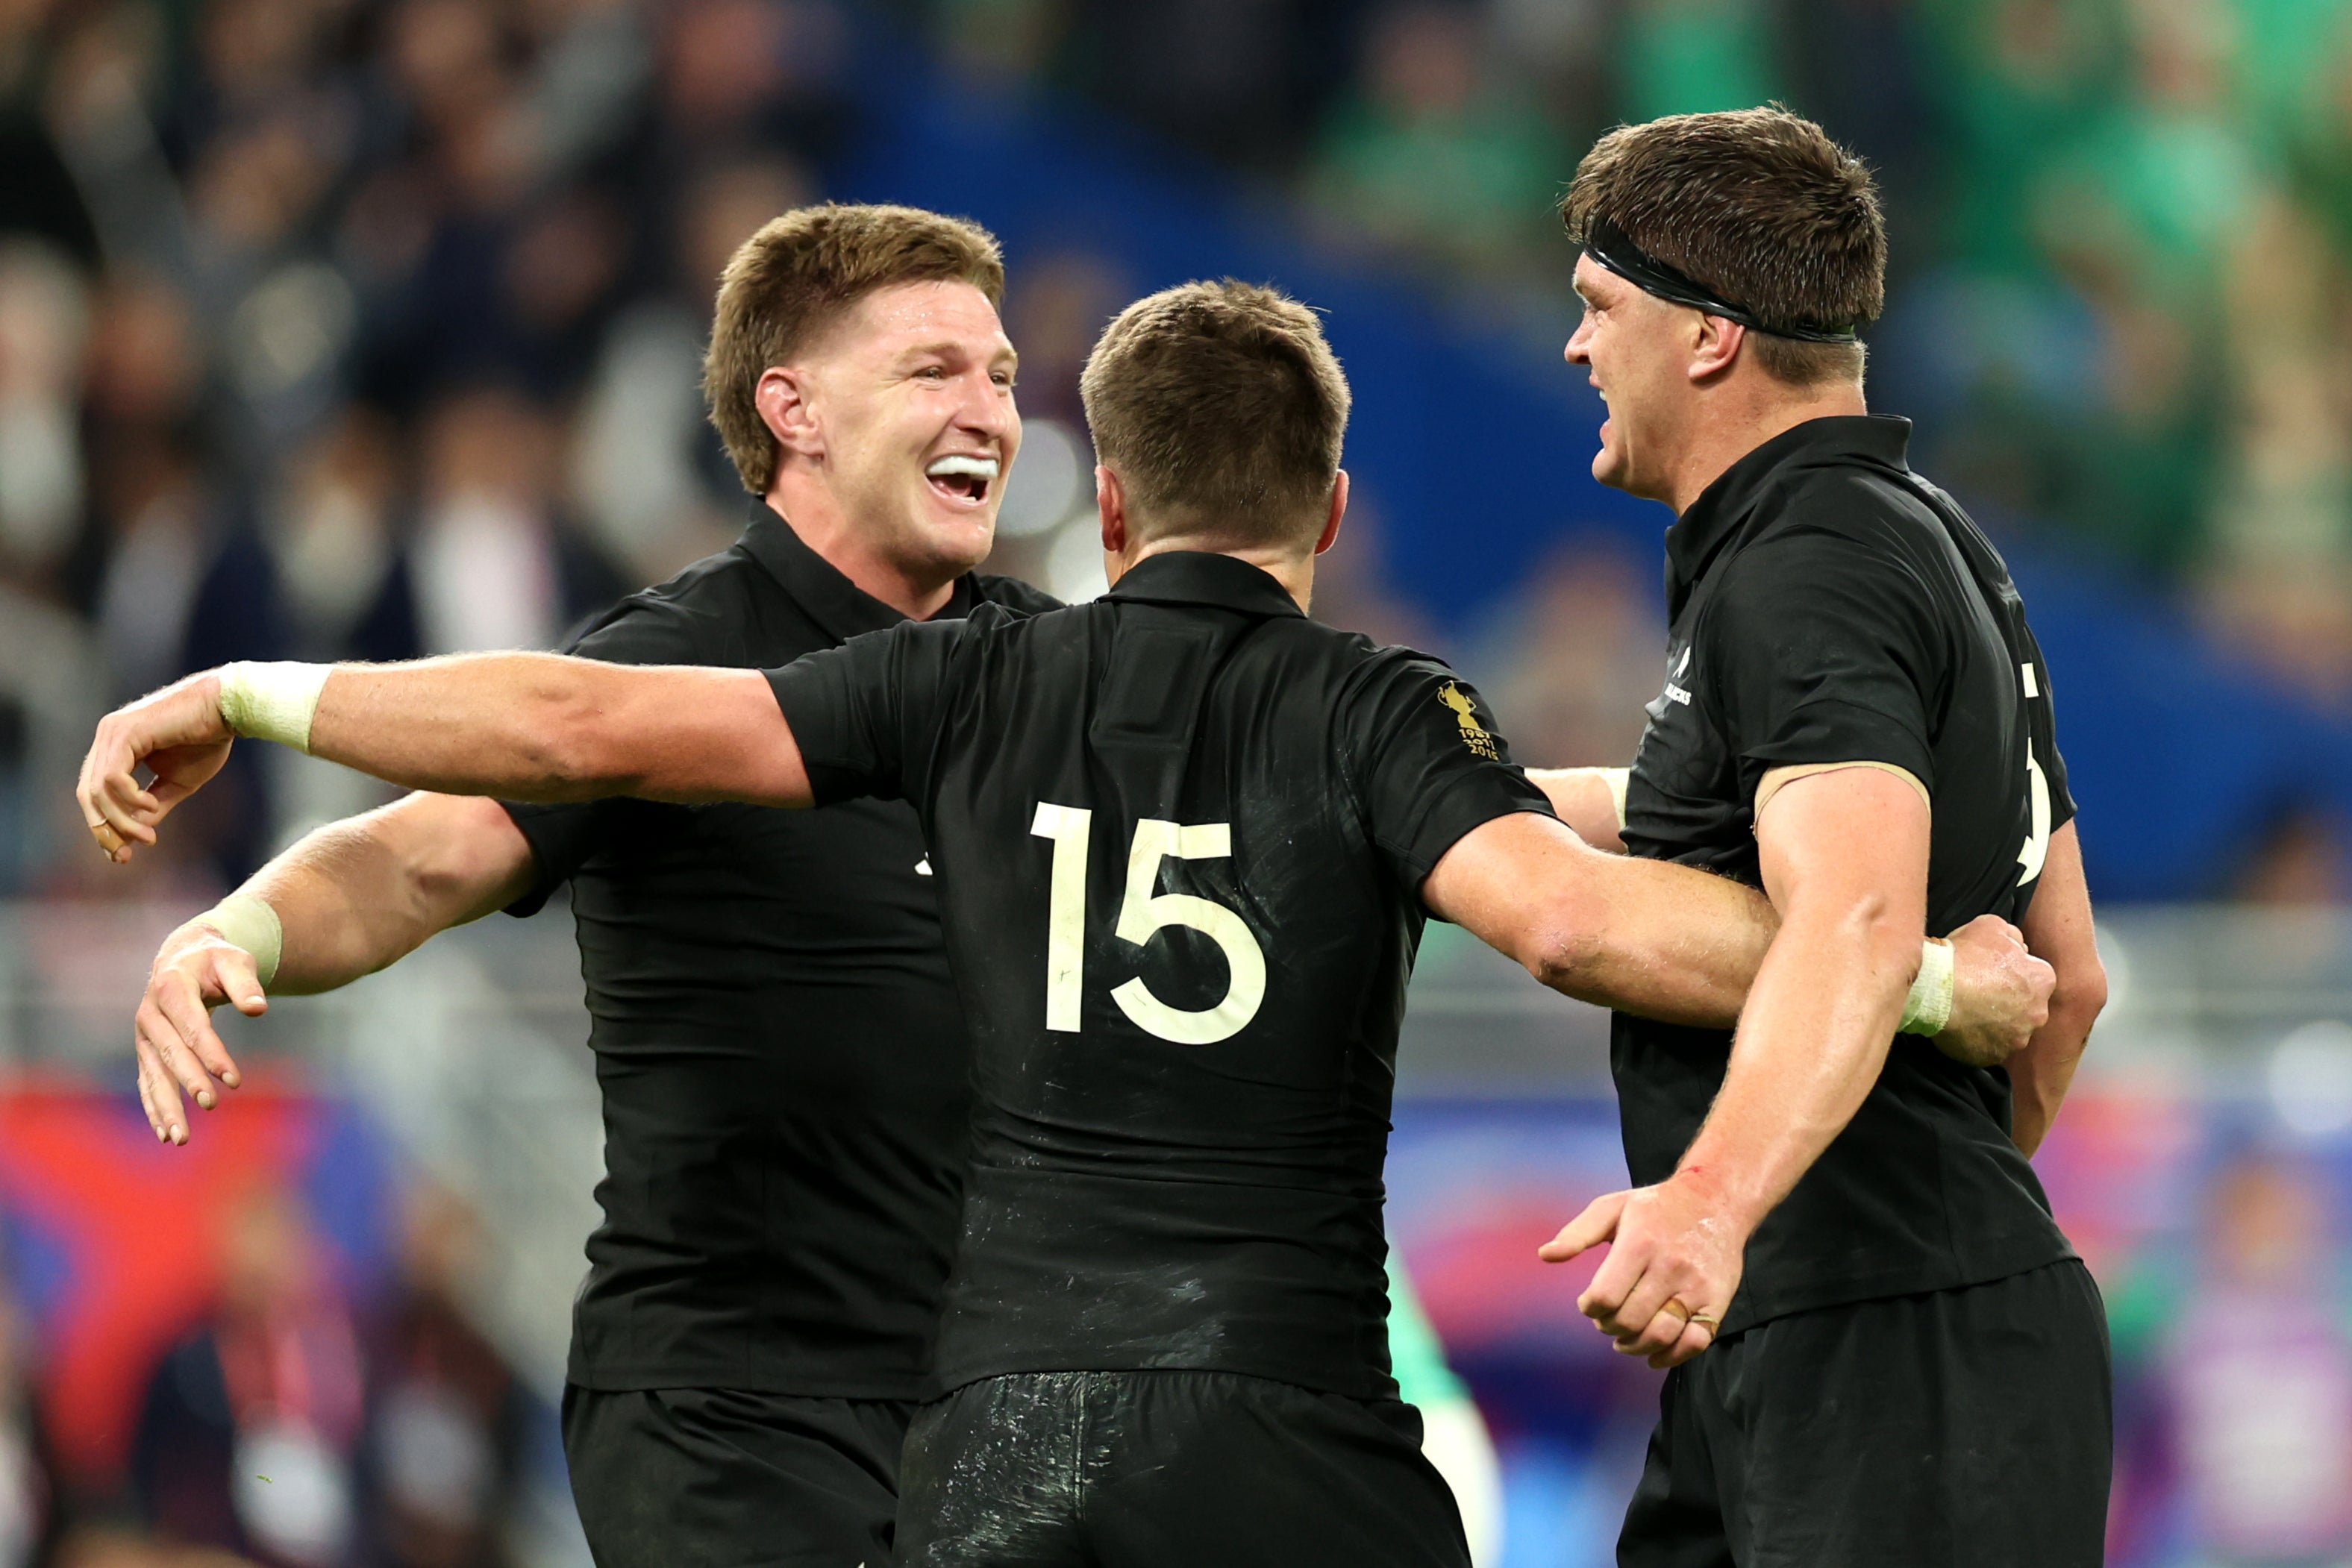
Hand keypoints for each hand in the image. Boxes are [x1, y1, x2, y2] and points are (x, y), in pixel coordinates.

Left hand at [78, 671, 233, 862]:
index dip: (105, 827)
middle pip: (87, 795)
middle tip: (125, 856)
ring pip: (97, 791)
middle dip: (104, 830)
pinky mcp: (123, 733)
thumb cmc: (208, 739)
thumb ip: (153, 805)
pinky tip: (152, 806)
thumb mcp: (177, 783)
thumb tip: (133, 835)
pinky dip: (130, 799)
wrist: (228, 709)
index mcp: (116, 747)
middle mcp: (107, 737)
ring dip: (122, 821)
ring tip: (149, 835)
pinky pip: (112, 778)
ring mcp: (111, 733)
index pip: (94, 793)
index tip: (123, 856)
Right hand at [135, 920, 263, 1144]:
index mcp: (170, 987)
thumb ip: (245, 983)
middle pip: (170, 1052)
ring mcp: (144, 1035)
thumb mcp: (234, 961)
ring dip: (166, 1107)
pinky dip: (155, 1108)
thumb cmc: (216, 960)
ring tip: (180, 1138)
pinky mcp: (146, 1051)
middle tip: (210, 1103)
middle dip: (189, 1080)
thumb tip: (259, 1009)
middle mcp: (150, 1013)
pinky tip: (165, 1134)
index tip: (234, 1079)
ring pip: (153, 1075)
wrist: (184, 957)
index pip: (192, 1026)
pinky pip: (148, 1082)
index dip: (212, 1053)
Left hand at [1537, 1168, 1748, 1368]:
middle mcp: (1670, 1266)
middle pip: (1630, 1320)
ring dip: (1634, 1346)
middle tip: (1606, 1319)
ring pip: (1660, 1335)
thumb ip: (1577, 1233)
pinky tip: (1654, 1354)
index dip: (1590, 1308)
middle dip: (1609, 1327)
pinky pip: (1695, 1342)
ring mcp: (1696, 1287)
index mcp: (1641, 1243)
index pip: (1606, 1296)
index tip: (1588, 1303)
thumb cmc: (1655, 1206)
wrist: (1715, 1201)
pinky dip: (1671, 1356)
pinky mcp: (1717, 1302)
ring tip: (1624, 1339)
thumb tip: (1545, 1255)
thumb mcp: (1612, 1206)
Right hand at [1936, 914, 2054, 1067]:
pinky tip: (1963, 1026)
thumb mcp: (1991, 925)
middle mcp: (2038, 1013)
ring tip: (1969, 1010)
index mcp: (2043, 980)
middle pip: (2027, 1006)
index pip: (2037, 976)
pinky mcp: (1995, 1056)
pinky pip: (1991, 1048)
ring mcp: (2017, 1038)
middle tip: (1981, 992)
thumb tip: (2017, 945)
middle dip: (2009, 1001)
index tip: (1995, 971)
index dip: (2015, 972)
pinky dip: (1980, 1039)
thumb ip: (2012, 935)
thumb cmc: (1964, 956)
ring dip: (1996, 1022)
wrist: (1935, 989)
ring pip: (2010, 1030)